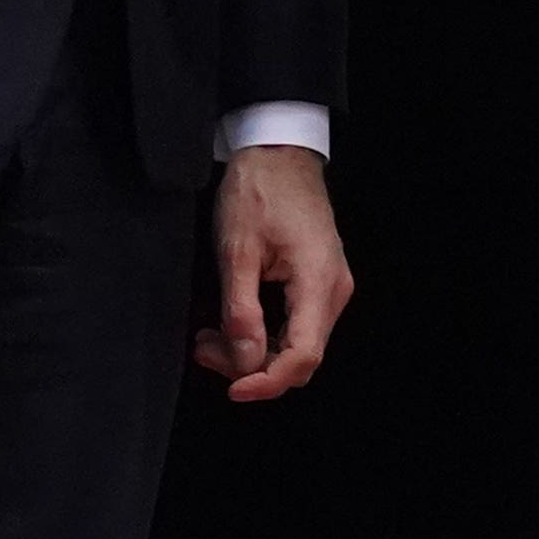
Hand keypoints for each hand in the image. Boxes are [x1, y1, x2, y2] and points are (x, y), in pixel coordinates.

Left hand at [195, 144, 351, 401]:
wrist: (278, 149)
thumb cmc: (259, 188)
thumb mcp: (237, 249)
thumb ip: (241, 311)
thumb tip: (246, 362)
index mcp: (318, 281)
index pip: (301, 357)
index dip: (266, 382)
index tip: (231, 389)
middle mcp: (334, 290)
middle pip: (299, 356)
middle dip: (251, 366)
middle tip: (205, 350)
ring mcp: (329, 286)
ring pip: (295, 344)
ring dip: (253, 351)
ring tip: (209, 337)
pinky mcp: (318, 281)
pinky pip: (295, 325)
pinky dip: (263, 333)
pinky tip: (230, 325)